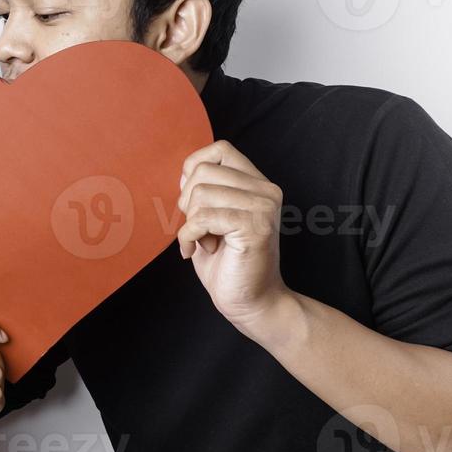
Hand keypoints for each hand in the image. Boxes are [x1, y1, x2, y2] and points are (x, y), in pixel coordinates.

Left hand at [176, 140, 291, 333]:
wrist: (250, 302)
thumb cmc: (226, 263)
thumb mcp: (209, 217)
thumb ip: (203, 190)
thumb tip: (186, 170)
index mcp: (257, 184)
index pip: (220, 150)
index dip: (194, 169)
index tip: (192, 202)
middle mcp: (266, 191)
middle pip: (203, 172)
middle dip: (187, 203)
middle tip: (198, 230)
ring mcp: (263, 207)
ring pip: (200, 194)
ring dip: (190, 223)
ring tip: (205, 242)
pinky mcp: (255, 227)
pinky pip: (202, 218)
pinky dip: (189, 237)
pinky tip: (196, 251)